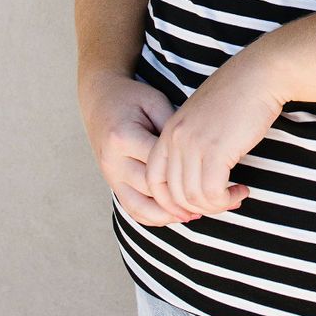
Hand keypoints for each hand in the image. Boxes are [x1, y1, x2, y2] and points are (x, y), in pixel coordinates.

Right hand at [78, 69, 199, 226]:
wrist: (100, 99)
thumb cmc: (132, 98)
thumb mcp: (155, 102)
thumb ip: (172, 127)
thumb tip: (198, 154)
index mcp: (123, 138)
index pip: (160, 163)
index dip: (188, 172)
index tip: (215, 175)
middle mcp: (113, 162)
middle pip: (151, 189)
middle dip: (182, 198)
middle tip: (212, 199)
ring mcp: (110, 176)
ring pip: (140, 207)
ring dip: (168, 215)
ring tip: (196, 214)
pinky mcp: (112, 184)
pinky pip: (132, 208)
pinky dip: (153, 217)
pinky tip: (175, 215)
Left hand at [144, 49, 285, 218]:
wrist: (259, 74)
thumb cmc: (239, 94)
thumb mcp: (204, 117)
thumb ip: (193, 142)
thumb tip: (199, 176)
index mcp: (170, 130)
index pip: (154, 178)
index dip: (170, 201)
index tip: (192, 207)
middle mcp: (176, 138)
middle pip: (173, 194)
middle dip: (196, 208)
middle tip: (220, 204)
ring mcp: (194, 144)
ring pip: (193, 197)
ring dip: (216, 206)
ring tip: (235, 196)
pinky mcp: (216, 151)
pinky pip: (213, 193)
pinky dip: (227, 200)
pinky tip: (242, 190)